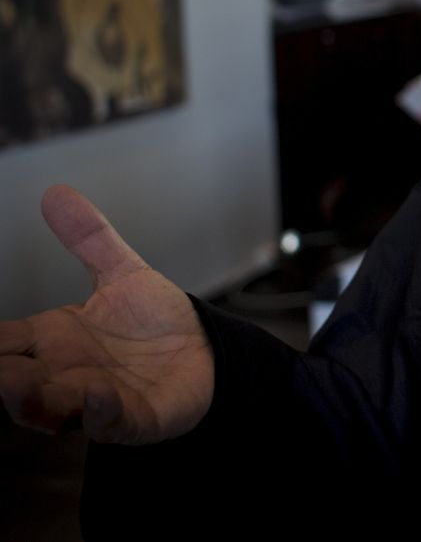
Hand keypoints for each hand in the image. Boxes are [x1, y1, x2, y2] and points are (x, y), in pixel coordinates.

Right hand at [0, 185, 213, 443]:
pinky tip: (98, 396)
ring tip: (17, 383)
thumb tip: (55, 192)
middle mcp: (65, 374)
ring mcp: (95, 400)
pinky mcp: (133, 418)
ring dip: (32, 400)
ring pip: (50, 409)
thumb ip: (89, 237)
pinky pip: (111, 422)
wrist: (206, 352)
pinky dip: (101, 412)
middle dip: (2, 378)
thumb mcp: (122, 273)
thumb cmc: (154, 322)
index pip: (3, 343)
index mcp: (53, 341)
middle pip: (16, 382)